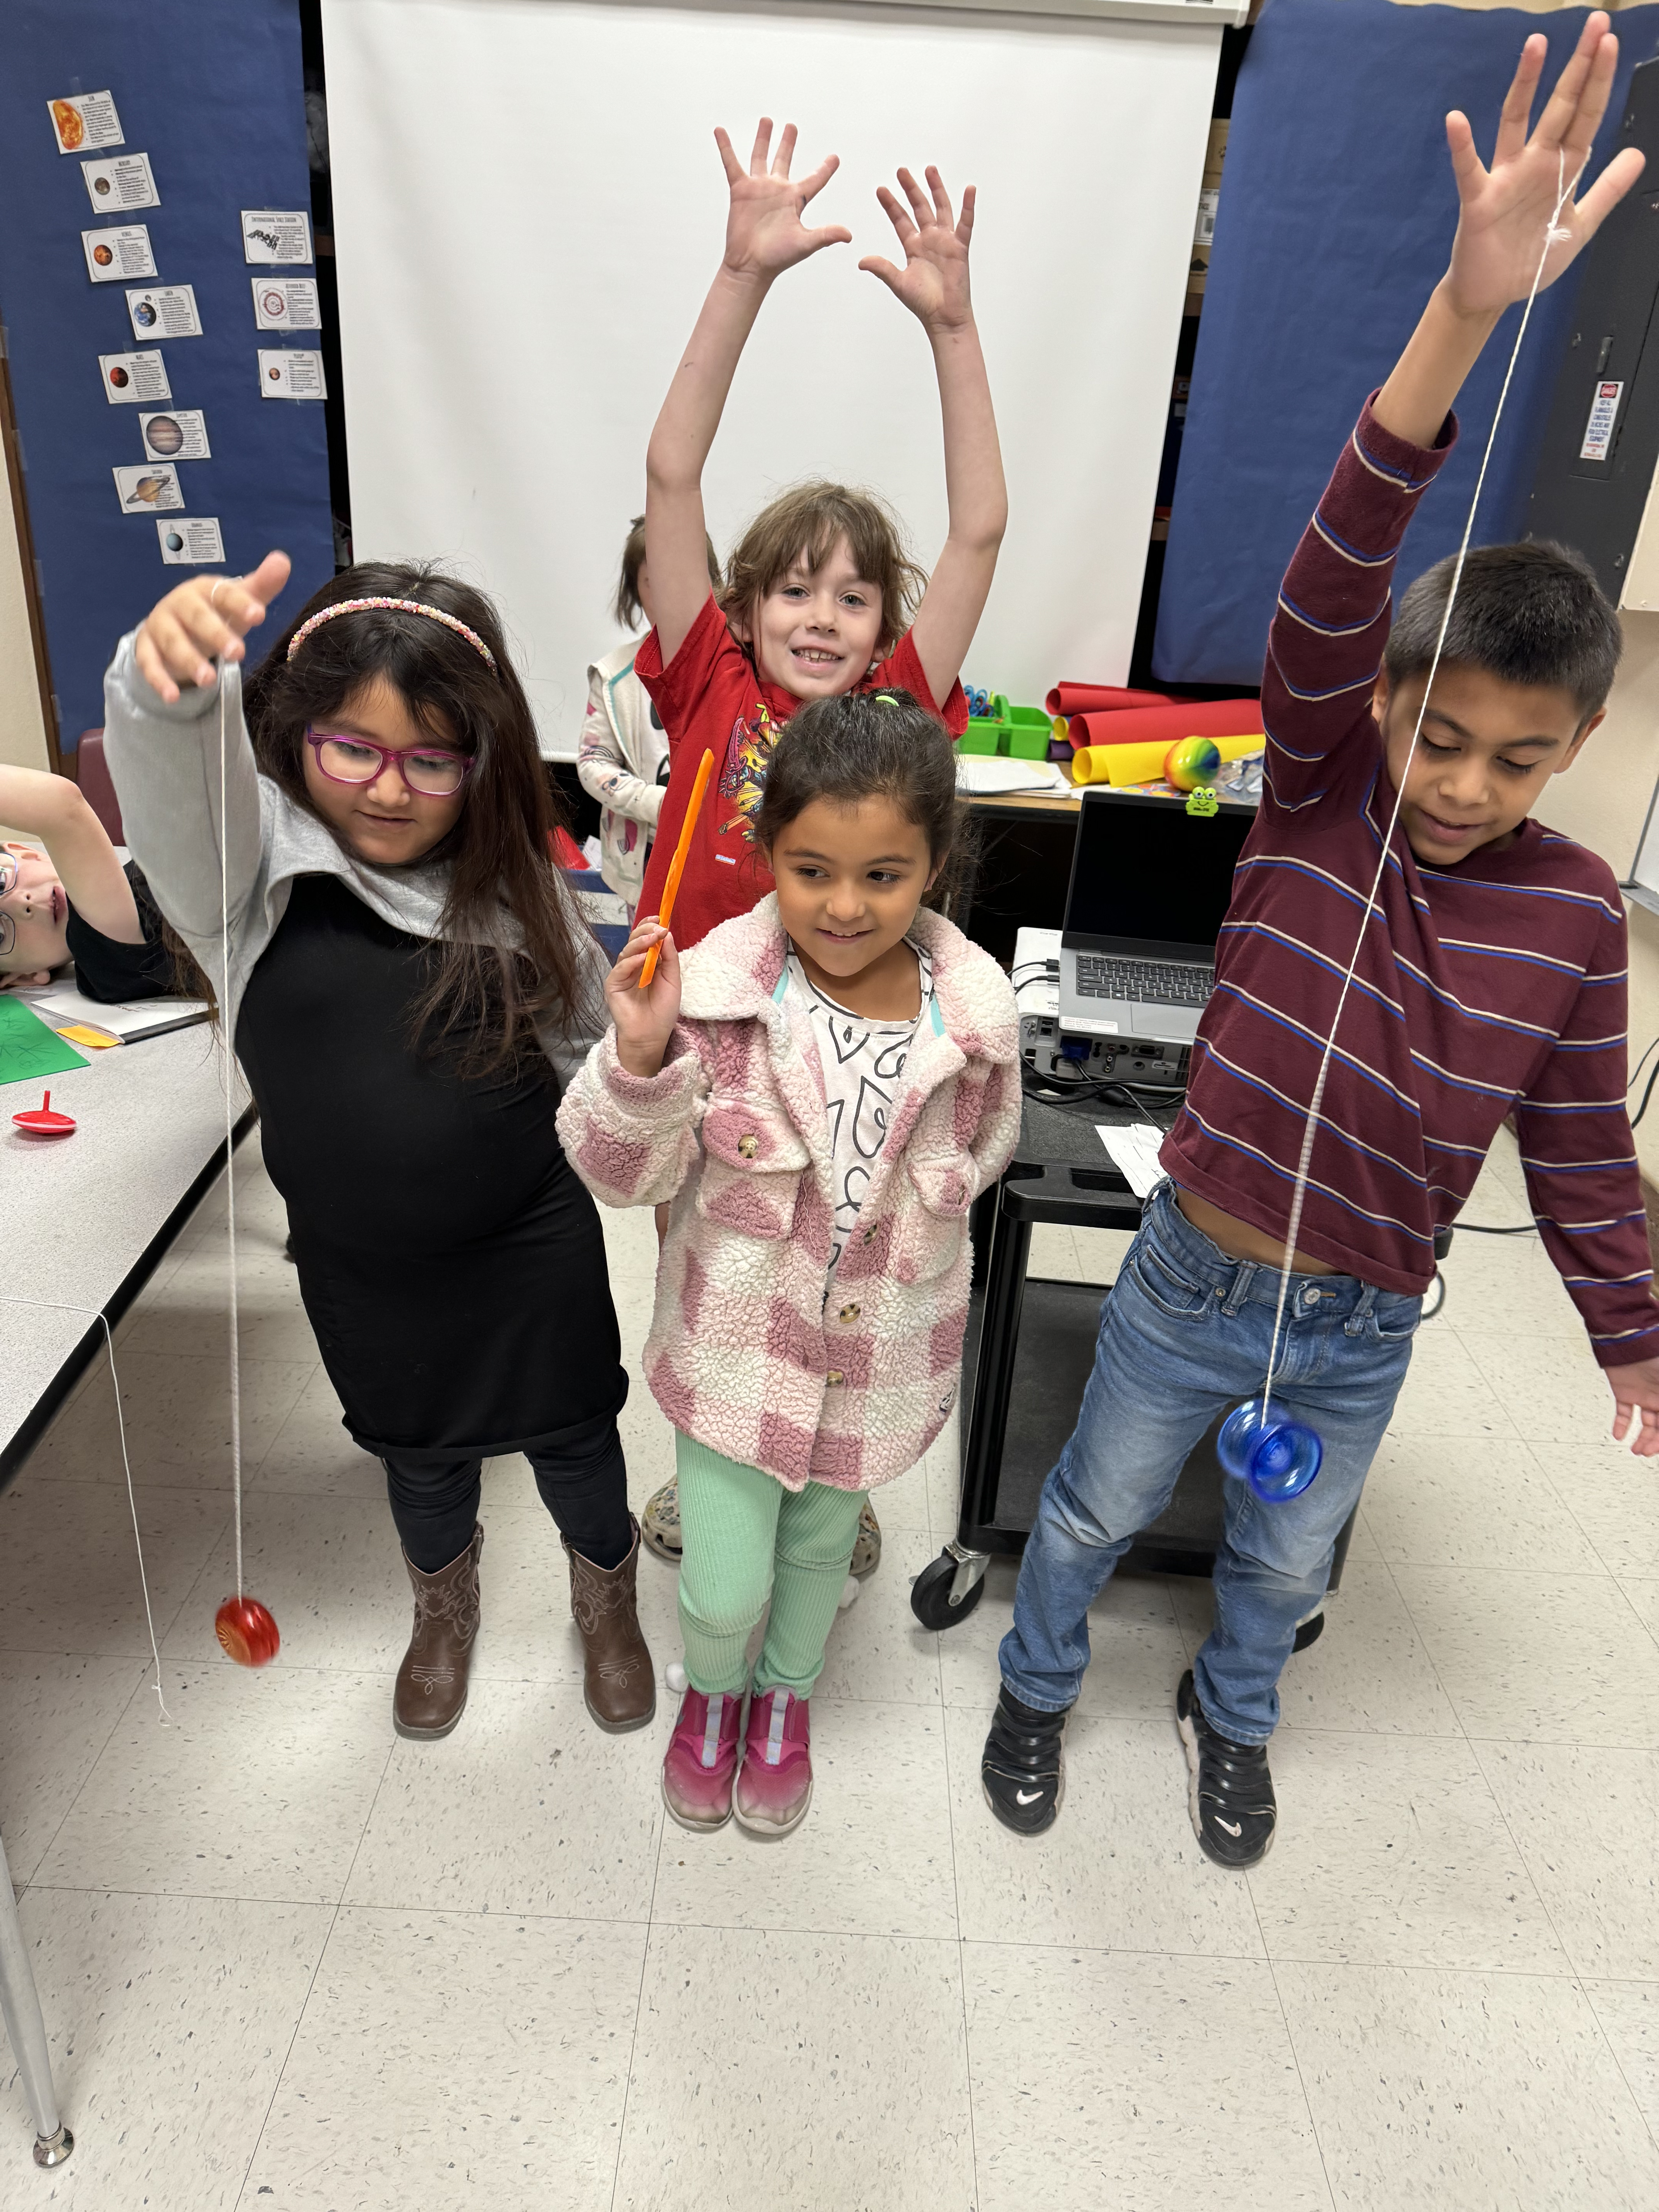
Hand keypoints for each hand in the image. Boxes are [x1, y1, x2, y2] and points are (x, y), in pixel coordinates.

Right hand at [134, 551, 291, 703]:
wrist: (175, 626)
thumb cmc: (214, 613)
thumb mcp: (239, 602)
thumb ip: (261, 586)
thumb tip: (283, 560)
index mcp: (204, 589)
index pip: (223, 593)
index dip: (240, 603)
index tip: (259, 616)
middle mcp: (179, 604)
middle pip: (196, 617)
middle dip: (216, 634)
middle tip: (238, 653)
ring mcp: (160, 625)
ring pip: (173, 641)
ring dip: (189, 660)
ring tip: (209, 681)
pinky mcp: (146, 648)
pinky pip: (149, 664)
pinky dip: (159, 681)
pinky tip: (172, 697)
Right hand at [605, 915, 680, 1077]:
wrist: (652, 1035)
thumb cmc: (663, 1010)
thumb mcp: (673, 981)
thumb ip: (670, 958)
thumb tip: (667, 934)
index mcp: (647, 962)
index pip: (646, 939)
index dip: (651, 926)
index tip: (661, 918)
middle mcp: (633, 965)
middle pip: (635, 941)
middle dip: (646, 931)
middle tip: (658, 927)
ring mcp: (622, 974)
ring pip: (627, 951)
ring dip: (640, 943)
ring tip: (653, 938)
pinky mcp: (613, 985)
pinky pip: (620, 969)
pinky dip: (631, 962)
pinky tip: (642, 959)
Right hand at [716, 118, 850, 284]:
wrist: (751, 266)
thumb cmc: (778, 258)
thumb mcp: (805, 244)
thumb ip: (826, 235)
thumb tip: (849, 235)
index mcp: (796, 200)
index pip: (815, 180)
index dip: (825, 169)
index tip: (835, 157)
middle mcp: (778, 191)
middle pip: (785, 160)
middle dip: (788, 143)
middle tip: (791, 127)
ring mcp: (758, 189)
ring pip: (761, 157)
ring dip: (763, 139)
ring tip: (767, 120)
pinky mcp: (740, 191)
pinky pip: (732, 164)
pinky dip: (725, 148)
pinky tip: (720, 130)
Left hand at [861, 166, 975, 333]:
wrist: (943, 317)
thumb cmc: (924, 303)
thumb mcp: (899, 283)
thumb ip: (882, 269)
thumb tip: (861, 261)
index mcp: (913, 246)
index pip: (900, 220)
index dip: (891, 205)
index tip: (881, 189)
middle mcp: (929, 240)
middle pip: (919, 207)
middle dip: (910, 189)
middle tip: (901, 171)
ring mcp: (945, 241)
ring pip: (940, 208)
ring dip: (936, 189)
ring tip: (930, 169)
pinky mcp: (960, 247)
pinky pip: (965, 224)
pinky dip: (969, 207)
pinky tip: (969, 190)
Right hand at [1441, 13, 1644, 319]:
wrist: (1494, 295)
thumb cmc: (1531, 259)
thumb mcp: (1580, 226)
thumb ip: (1608, 190)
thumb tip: (1637, 154)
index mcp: (1561, 169)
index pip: (1585, 116)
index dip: (1599, 81)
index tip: (1610, 43)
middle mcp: (1535, 164)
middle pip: (1560, 106)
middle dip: (1578, 67)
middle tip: (1596, 24)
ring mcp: (1506, 179)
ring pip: (1516, 122)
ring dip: (1526, 83)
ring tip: (1537, 44)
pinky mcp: (1479, 202)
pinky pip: (1469, 170)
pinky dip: (1462, 146)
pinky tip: (1456, 121)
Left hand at [1605, 1356, 1658, 1456]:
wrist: (1628, 1342)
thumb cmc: (1655, 1355)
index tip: (1657, 1449)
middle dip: (1655, 1442)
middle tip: (1646, 1452)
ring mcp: (1644, 1395)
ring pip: (1646, 1423)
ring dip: (1642, 1438)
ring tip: (1636, 1450)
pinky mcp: (1626, 1392)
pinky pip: (1624, 1412)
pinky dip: (1622, 1425)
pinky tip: (1619, 1435)